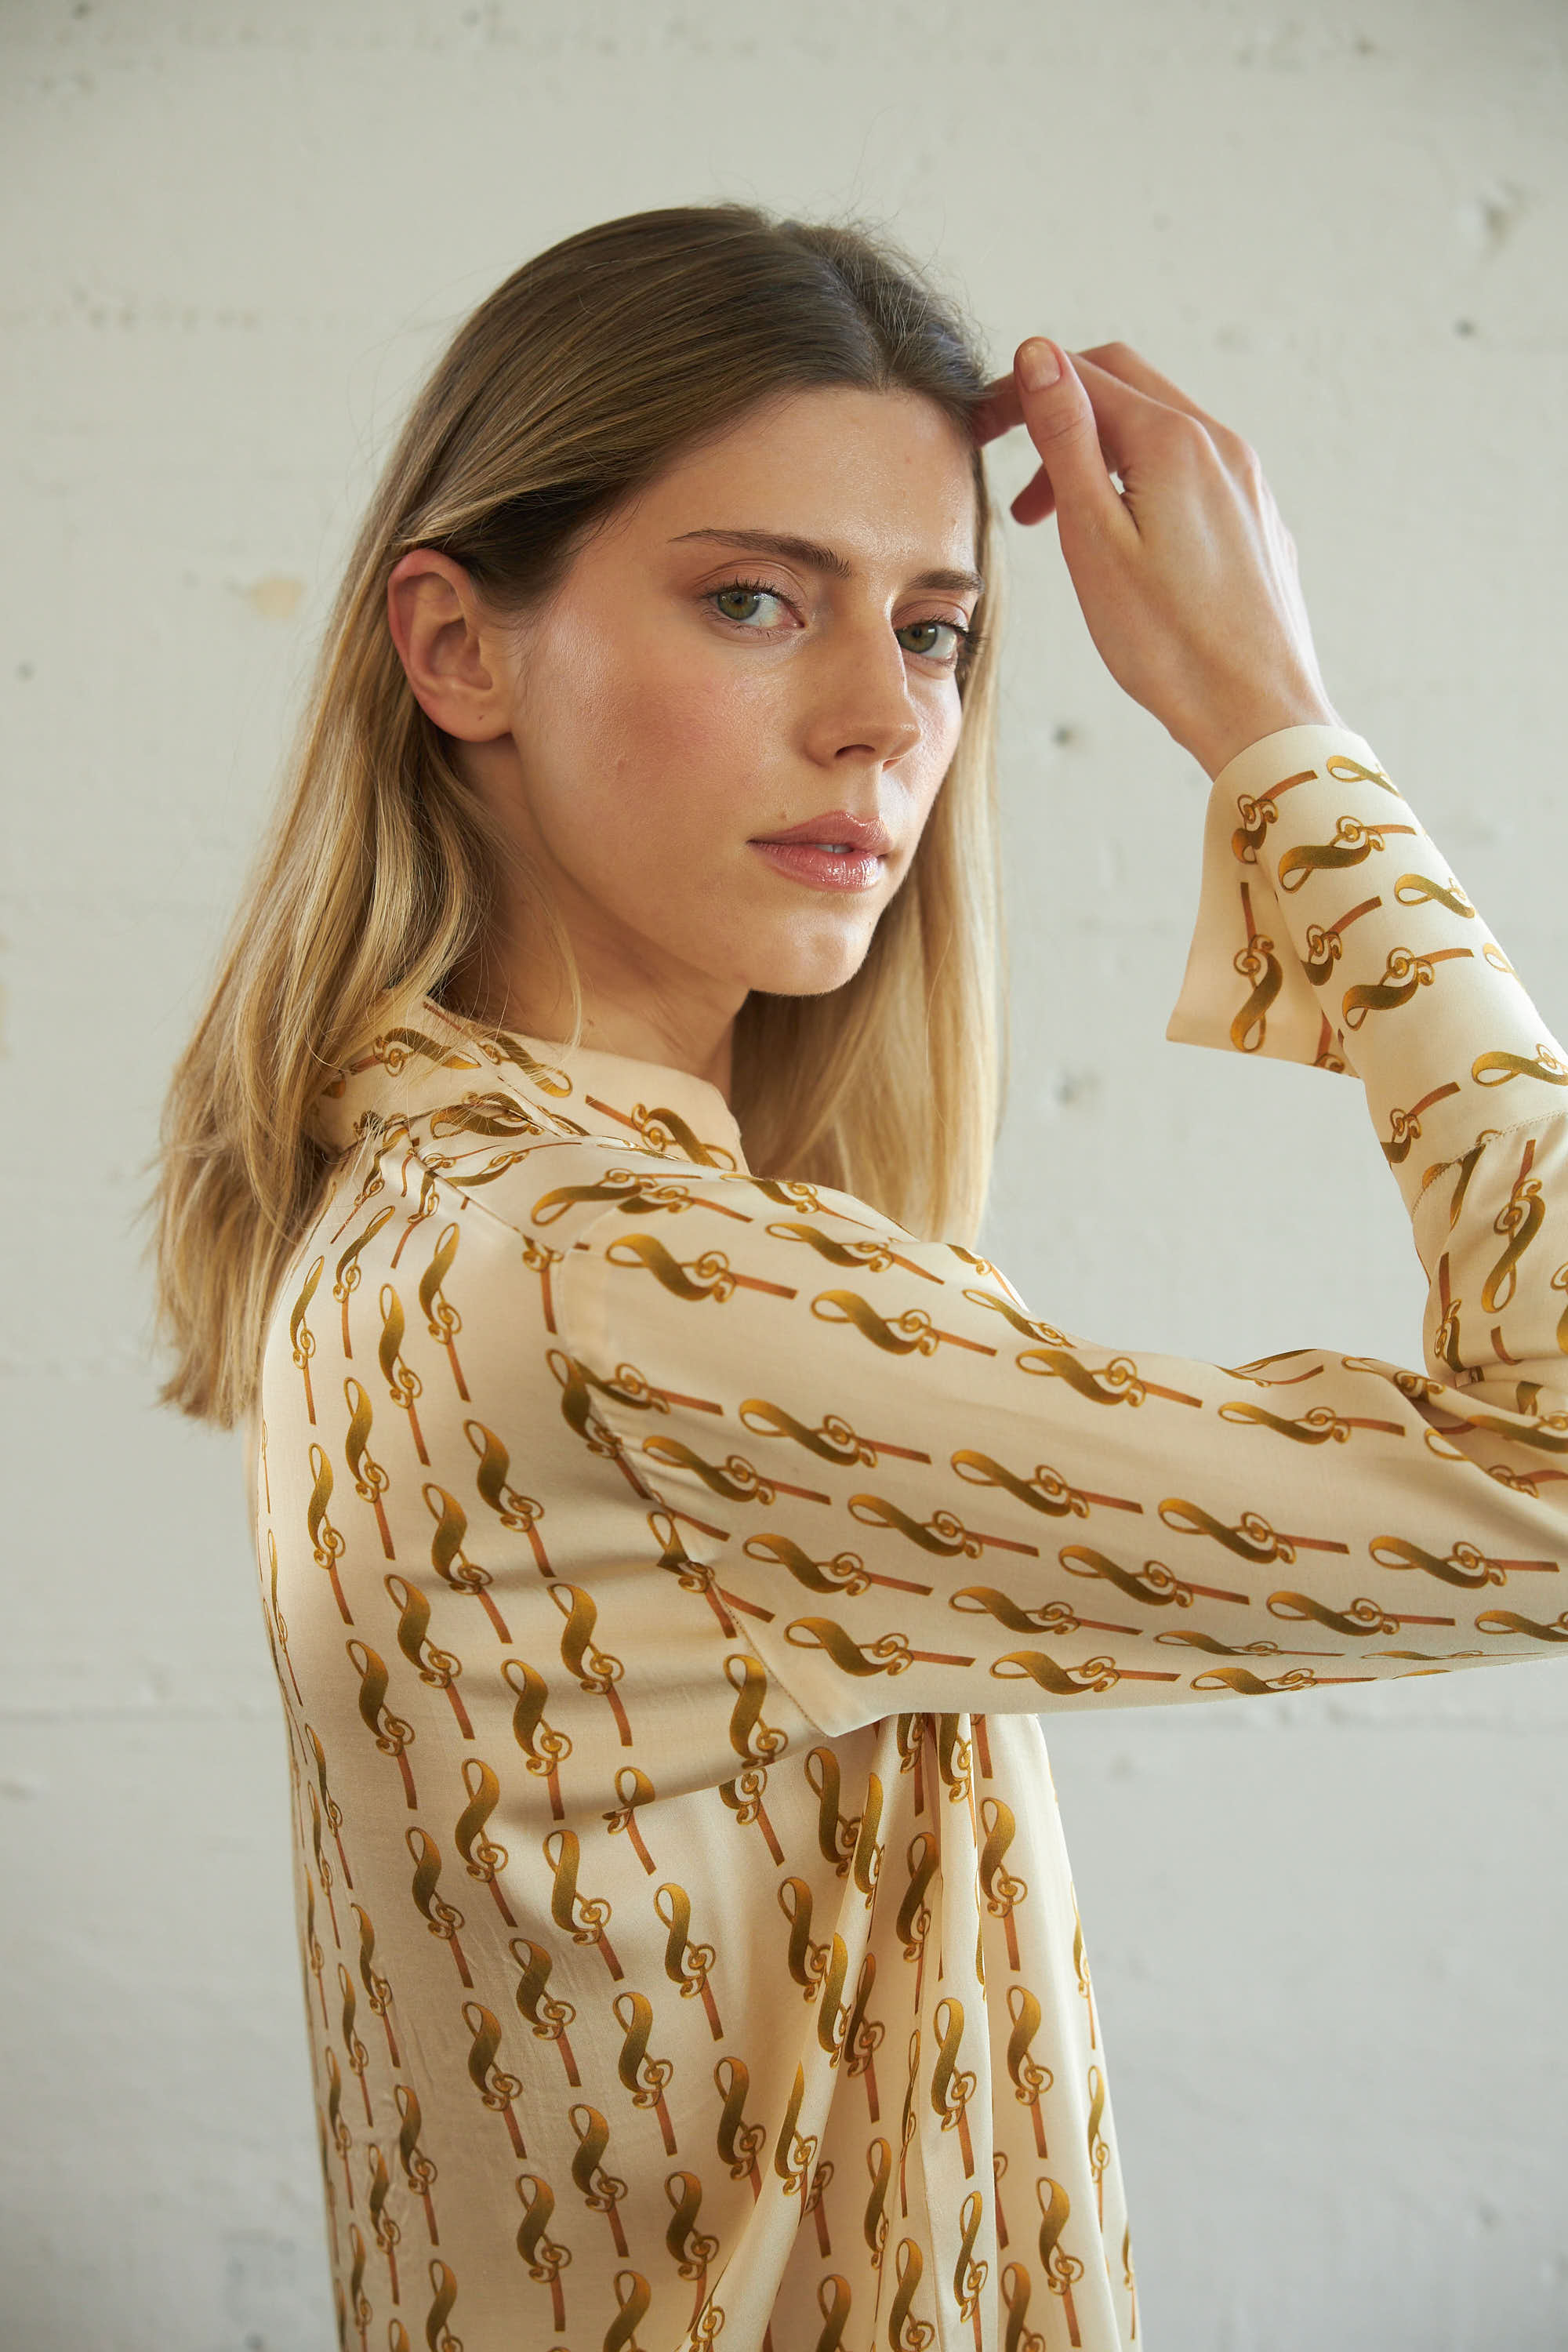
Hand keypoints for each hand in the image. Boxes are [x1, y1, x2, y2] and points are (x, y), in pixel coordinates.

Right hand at [971, 338, 1342, 779]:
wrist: (1258, 712)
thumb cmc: (1169, 643)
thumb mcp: (1093, 536)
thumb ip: (1066, 438)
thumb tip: (1040, 355)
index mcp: (1173, 442)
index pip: (1083, 375)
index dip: (1021, 390)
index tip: (981, 427)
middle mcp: (1221, 446)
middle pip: (1127, 387)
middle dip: (1062, 414)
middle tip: (1015, 476)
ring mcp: (1247, 482)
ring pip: (1161, 431)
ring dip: (1101, 454)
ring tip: (1059, 522)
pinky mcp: (1258, 521)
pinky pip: (1194, 473)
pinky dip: (1144, 482)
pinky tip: (1125, 542)